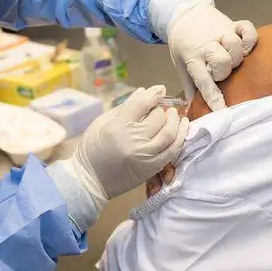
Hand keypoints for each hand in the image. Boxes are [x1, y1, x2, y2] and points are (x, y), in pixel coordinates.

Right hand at [69, 86, 188, 199]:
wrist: (90, 181)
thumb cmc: (91, 150)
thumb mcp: (101, 124)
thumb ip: (123, 108)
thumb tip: (142, 92)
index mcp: (118, 127)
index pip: (142, 104)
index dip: (153, 93)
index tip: (160, 89)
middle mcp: (134, 140)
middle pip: (157, 117)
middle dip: (160, 109)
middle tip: (159, 107)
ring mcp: (145, 156)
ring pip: (169, 133)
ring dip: (174, 121)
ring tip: (174, 115)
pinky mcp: (152, 168)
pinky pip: (173, 150)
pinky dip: (180, 137)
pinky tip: (182, 127)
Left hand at [168, 1, 256, 110]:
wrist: (185, 13)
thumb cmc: (183, 43)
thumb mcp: (180, 63)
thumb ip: (189, 84)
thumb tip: (193, 107)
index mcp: (193, 56)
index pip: (203, 80)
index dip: (213, 96)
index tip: (221, 109)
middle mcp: (208, 44)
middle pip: (223, 62)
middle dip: (223, 71)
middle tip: (220, 71)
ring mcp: (222, 32)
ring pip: (236, 46)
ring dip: (236, 55)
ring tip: (231, 56)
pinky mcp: (233, 23)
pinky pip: (248, 29)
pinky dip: (249, 37)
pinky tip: (245, 44)